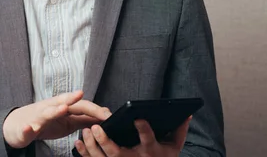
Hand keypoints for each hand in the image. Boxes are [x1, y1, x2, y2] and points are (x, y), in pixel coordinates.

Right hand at [3, 90, 110, 148]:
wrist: (18, 125)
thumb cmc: (45, 122)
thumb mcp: (68, 121)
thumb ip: (83, 119)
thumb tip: (102, 118)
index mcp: (63, 106)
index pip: (81, 105)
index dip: (94, 110)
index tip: (108, 115)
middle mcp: (51, 107)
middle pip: (64, 102)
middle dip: (74, 100)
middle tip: (84, 97)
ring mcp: (38, 116)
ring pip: (47, 112)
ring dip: (55, 110)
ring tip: (64, 108)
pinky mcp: (26, 127)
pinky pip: (26, 128)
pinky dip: (27, 128)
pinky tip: (29, 128)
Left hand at [74, 116, 192, 156]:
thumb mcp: (175, 146)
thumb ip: (179, 129)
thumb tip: (188, 114)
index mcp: (151, 151)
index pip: (148, 139)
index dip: (143, 130)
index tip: (137, 118)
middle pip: (118, 154)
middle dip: (106, 141)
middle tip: (97, 127)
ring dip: (92, 146)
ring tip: (86, 131)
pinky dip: (86, 154)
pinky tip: (78, 142)